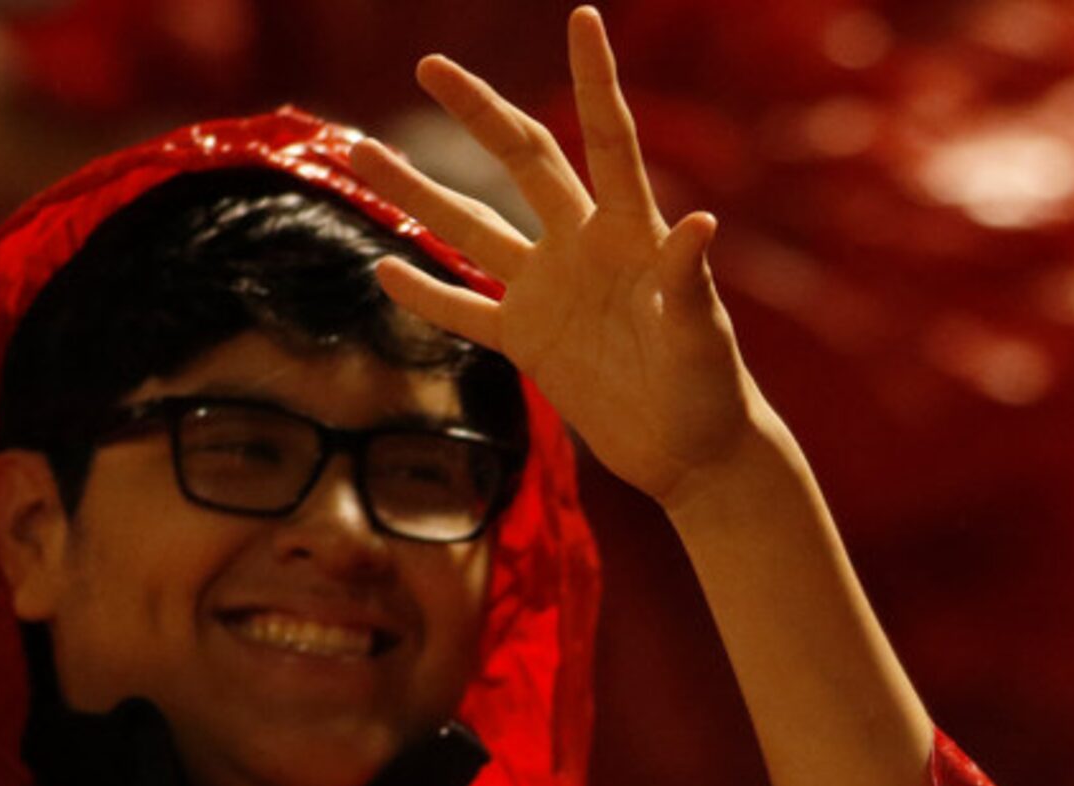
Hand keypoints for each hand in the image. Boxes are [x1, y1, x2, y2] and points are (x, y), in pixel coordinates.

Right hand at [347, 7, 765, 511]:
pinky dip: (427, 294)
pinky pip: (466, 311)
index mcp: (631, 232)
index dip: (596, 80)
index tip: (584, 17)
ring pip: (471, 229)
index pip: (608, 141)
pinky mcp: (529, 342)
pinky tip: (382, 271)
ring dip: (417, 194)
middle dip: (476, 113)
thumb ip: (691, 280)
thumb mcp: (703, 335)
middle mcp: (583, 247)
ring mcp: (549, 292)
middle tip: (429, 65)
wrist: (694, 453)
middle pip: (522, 162)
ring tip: (361, 151)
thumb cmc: (712, 389)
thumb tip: (700, 222)